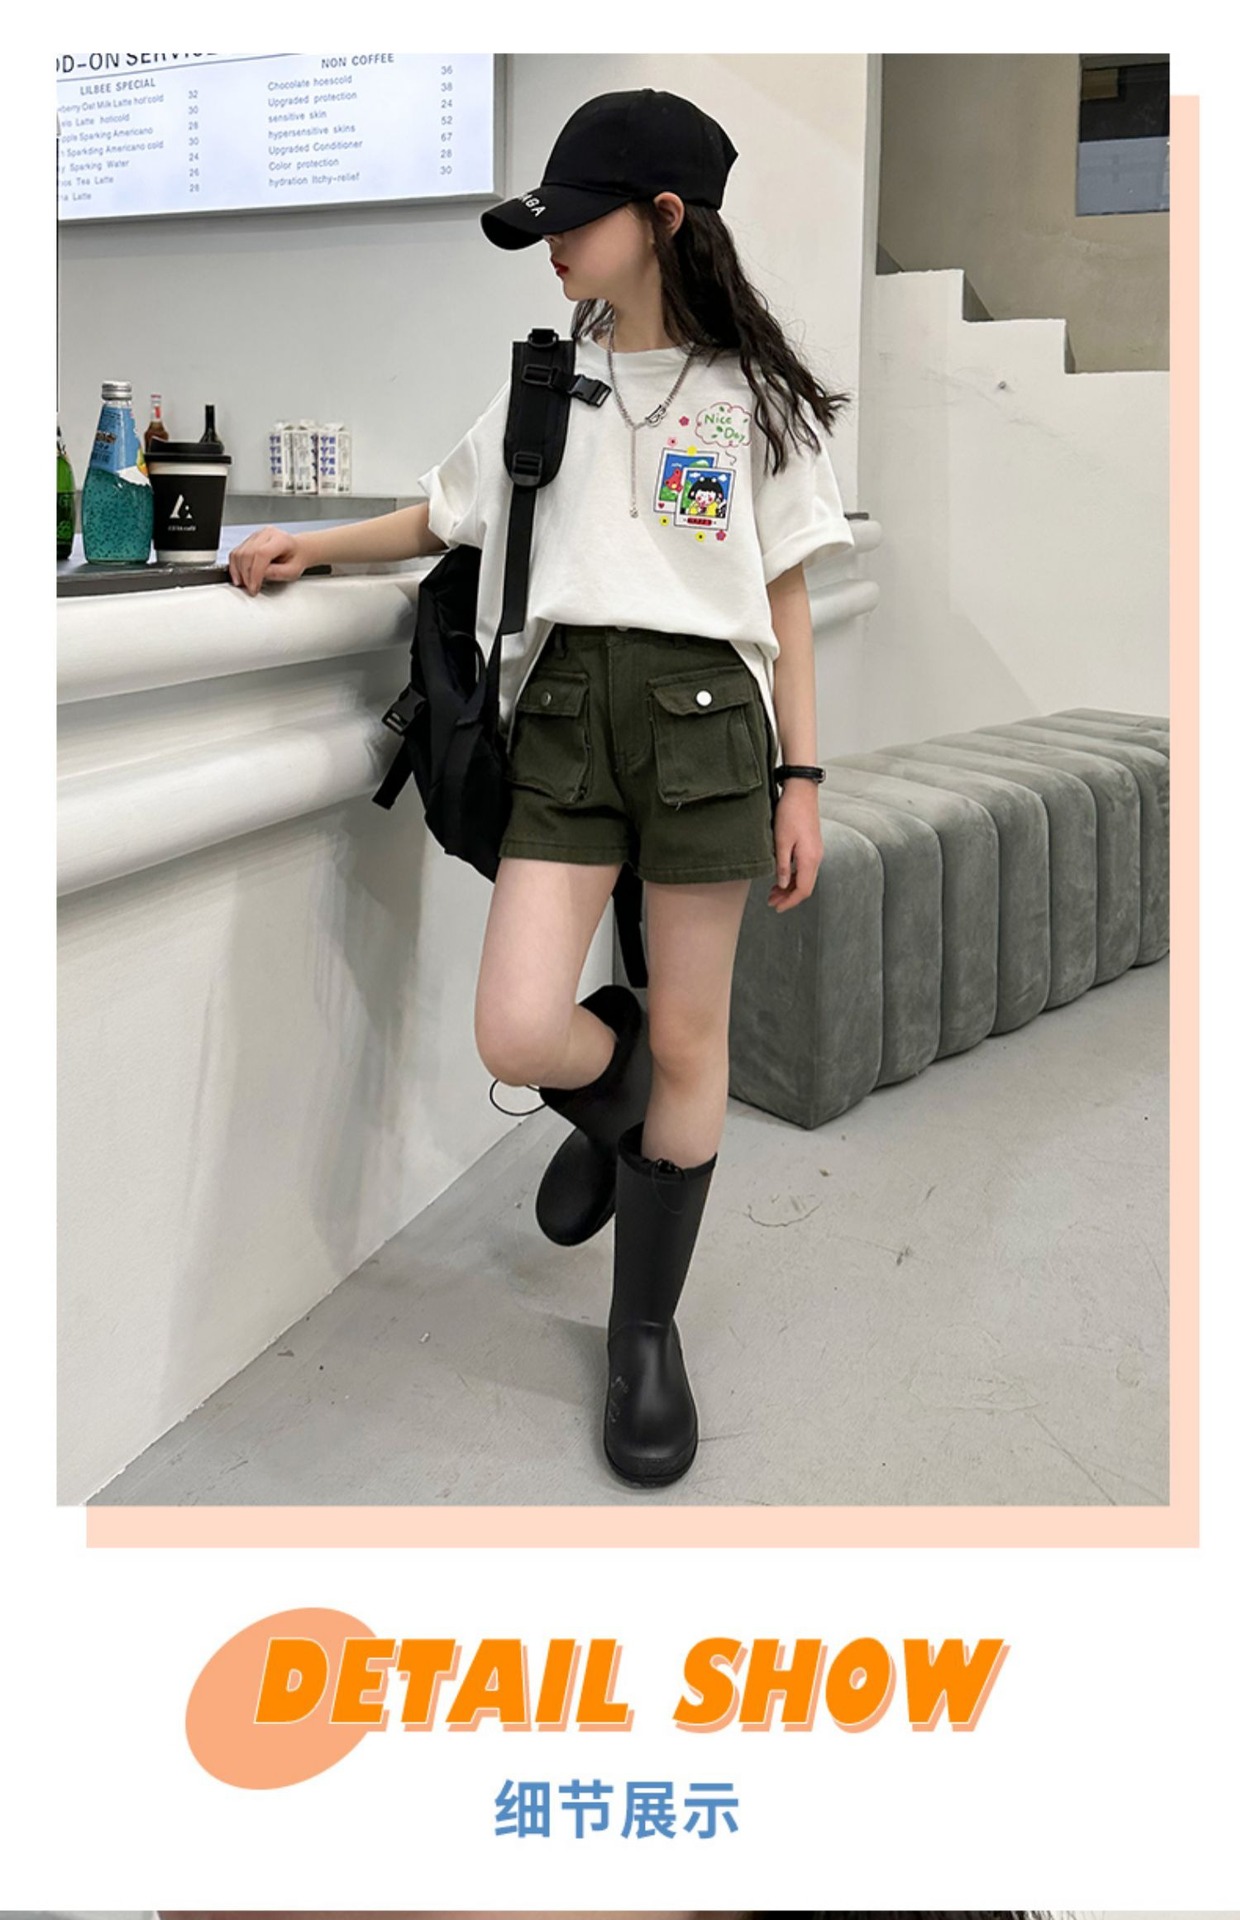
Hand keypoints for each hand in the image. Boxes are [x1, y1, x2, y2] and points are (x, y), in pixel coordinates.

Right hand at [228, 525, 308, 594]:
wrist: (297, 550)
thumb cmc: (296, 559)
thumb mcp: (293, 571)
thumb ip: (278, 573)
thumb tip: (260, 576)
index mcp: (280, 539)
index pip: (261, 554)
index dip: (255, 573)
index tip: (254, 587)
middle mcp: (266, 534)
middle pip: (248, 553)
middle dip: (246, 575)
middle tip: (251, 588)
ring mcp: (256, 536)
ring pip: (239, 553)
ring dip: (239, 571)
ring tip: (245, 583)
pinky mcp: (248, 541)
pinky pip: (235, 553)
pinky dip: (235, 566)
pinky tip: (239, 576)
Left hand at [767, 778, 822, 909]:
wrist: (801, 791)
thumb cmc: (790, 812)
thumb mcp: (781, 841)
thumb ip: (783, 865)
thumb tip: (782, 884)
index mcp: (810, 858)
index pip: (803, 890)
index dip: (790, 902)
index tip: (777, 907)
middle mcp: (816, 857)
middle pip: (805, 886)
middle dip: (789, 897)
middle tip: (772, 901)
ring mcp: (816, 851)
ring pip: (805, 877)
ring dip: (790, 887)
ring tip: (774, 891)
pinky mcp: (812, 845)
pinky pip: (805, 868)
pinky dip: (793, 876)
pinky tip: (782, 876)